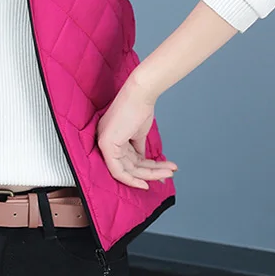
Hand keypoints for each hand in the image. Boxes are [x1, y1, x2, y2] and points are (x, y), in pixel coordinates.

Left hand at [96, 74, 177, 189]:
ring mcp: (104, 143)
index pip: (127, 161)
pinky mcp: (106, 144)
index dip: (144, 171)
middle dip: (152, 172)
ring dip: (151, 173)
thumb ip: (138, 149)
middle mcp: (105, 141)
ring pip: (128, 169)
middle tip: (169, 174)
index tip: (159, 174)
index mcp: (112, 138)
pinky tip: (147, 182)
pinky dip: (133, 179)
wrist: (140, 94)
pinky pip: (118, 170)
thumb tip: (147, 163)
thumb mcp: (139, 134)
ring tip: (169, 173)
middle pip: (130, 166)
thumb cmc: (139, 108)